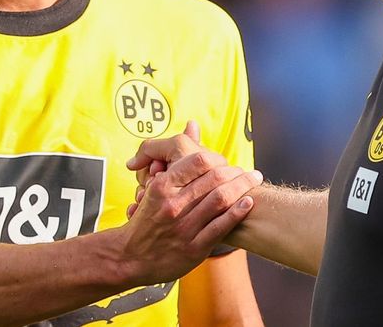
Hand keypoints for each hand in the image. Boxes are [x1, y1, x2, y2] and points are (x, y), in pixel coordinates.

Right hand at [117, 139, 262, 285]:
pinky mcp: (194, 247)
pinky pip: (221, 226)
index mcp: (162, 187)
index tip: (228, 161)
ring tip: (253, 182)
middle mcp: (173, 205)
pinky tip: (248, 203)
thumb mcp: (153, 187)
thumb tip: (193, 124)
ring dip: (242, 188)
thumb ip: (175, 159)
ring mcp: (184, 227)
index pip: (198, 161)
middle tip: (250, 172)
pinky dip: (237, 212)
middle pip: (215, 179)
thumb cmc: (146, 219)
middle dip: (238, 173)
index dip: (219, 158)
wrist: (129, 257)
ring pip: (220, 199)